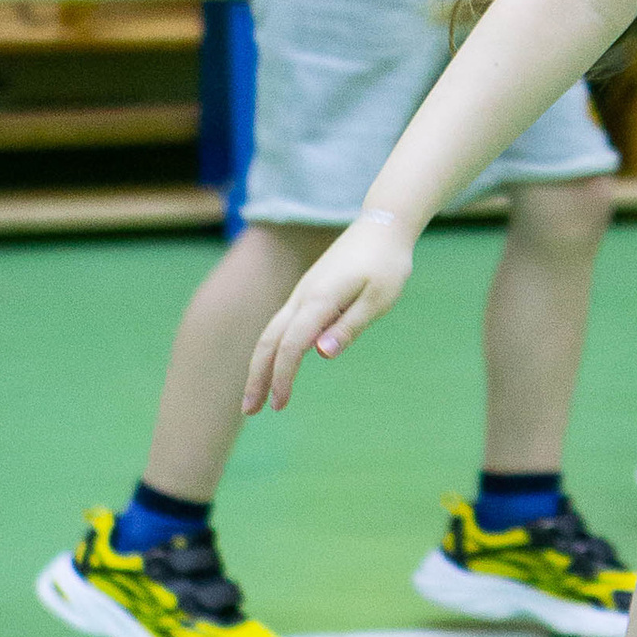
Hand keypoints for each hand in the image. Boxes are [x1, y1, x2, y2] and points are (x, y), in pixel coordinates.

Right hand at [242, 212, 418, 412]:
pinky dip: (272, 348)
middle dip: (256, 376)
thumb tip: (322, 355)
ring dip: (261, 364)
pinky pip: (282, 324)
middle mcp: (303, 296)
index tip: (279, 405)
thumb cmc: (386, 264)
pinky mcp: (308, 292)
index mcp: (320, 299)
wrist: (382, 225)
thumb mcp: (379, 298)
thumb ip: (350, 326)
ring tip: (257, 396)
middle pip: (269, 340)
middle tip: (249, 411)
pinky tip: (275, 366)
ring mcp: (302, 293)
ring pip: (271, 332)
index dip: (282, 377)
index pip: (292, 345)